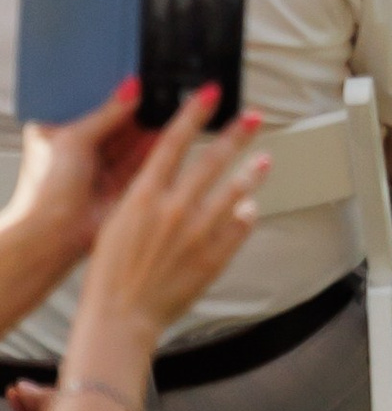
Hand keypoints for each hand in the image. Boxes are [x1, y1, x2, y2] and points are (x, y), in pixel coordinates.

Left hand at [2, 80, 156, 270]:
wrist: (52, 235)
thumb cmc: (46, 189)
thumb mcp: (74, 139)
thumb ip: (106, 113)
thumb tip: (130, 87)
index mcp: (59, 133)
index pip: (91, 104)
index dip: (113, 92)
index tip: (137, 76)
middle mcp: (81, 151)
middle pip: (116, 122)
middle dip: (137, 108)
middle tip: (162, 87)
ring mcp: (101, 169)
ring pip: (132, 141)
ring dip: (150, 126)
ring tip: (173, 104)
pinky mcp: (120, 186)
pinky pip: (143, 162)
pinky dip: (158, 148)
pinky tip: (173, 130)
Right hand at [79, 89, 266, 343]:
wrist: (119, 318)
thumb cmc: (109, 273)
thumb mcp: (116, 222)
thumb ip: (143, 197)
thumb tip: (168, 175)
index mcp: (143, 196)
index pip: (173, 142)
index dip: (194, 113)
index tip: (211, 93)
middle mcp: (173, 208)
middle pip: (212, 160)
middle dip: (236, 135)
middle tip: (254, 117)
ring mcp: (197, 232)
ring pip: (235, 192)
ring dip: (252, 174)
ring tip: (264, 161)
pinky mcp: (213, 257)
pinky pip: (240, 227)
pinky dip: (246, 216)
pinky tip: (249, 209)